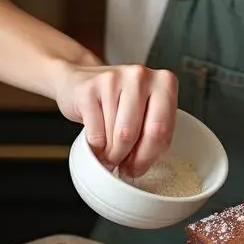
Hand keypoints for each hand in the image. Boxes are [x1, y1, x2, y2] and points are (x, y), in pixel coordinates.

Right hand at [55, 62, 177, 177]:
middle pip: (134, 134)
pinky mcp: (89, 89)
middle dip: (128, 158)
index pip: (161, 130)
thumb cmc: (118, 101)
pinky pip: (95, 134)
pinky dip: (95, 148)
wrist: (79, 81)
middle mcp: (140, 76)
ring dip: (111, 154)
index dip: (148, 156)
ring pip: (115, 136)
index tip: (139, 168)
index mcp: (165, 81)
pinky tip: (97, 143)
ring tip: (109, 151)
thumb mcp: (144, 111)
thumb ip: (152, 132)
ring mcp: (113, 79)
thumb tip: (143, 166)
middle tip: (122, 166)